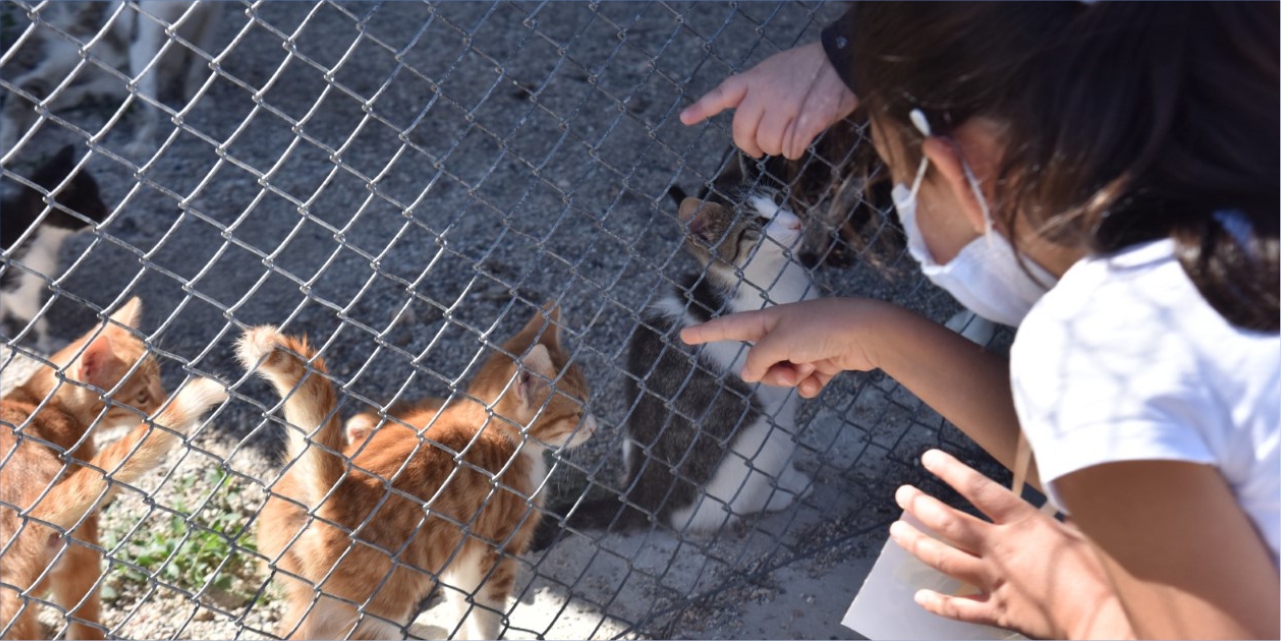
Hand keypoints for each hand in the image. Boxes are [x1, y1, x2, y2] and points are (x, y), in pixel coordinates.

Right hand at [679, 298, 889, 397]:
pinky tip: (821, 379)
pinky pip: (805, 381)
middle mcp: (783, 332)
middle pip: (760, 361)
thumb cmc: (821, 328)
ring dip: (792, 378)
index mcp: (769, 321)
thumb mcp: (780, 342)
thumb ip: (758, 359)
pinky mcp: (822, 360)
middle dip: (771, 373)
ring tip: (808, 371)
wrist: (866, 332)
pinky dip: (810, 384)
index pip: (728, 327)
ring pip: (782, 374)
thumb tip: (749, 374)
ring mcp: (803, 347)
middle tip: (790, 370)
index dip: (706, 333)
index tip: (684, 335)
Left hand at [680, 42, 857, 159]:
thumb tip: (754, 123)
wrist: (842, 59)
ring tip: (788, 139)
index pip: (722, 94)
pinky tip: (802, 142)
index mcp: (754, 78)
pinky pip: (791, 148)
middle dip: (750, 146)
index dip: (702, 108)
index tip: (684, 119)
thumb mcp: (776, 70)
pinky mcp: (805, 120)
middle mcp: (764, 92)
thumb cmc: (811, 68)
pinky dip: (795, 151)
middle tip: (759, 150)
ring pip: (768, 143)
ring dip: (777, 148)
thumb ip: (759, 92)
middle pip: (742, 131)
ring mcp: (784, 106)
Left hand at [891, 450, 1132, 639]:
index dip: (950, 471)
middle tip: (902, 494)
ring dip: (917, 544)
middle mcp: (1001, 549)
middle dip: (921, 506)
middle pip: (950, 523)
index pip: (978, 489)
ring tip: (897, 531)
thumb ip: (1058, 516)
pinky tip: (919, 597)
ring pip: (944, 560)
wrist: (1105, 616)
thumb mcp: (1082, 530)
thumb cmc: (1102, 570)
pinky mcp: (1000, 613)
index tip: (927, 458)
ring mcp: (996, 581)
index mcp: (1023, 524)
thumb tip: (1061, 496)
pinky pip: (960, 609)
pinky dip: (938, 604)